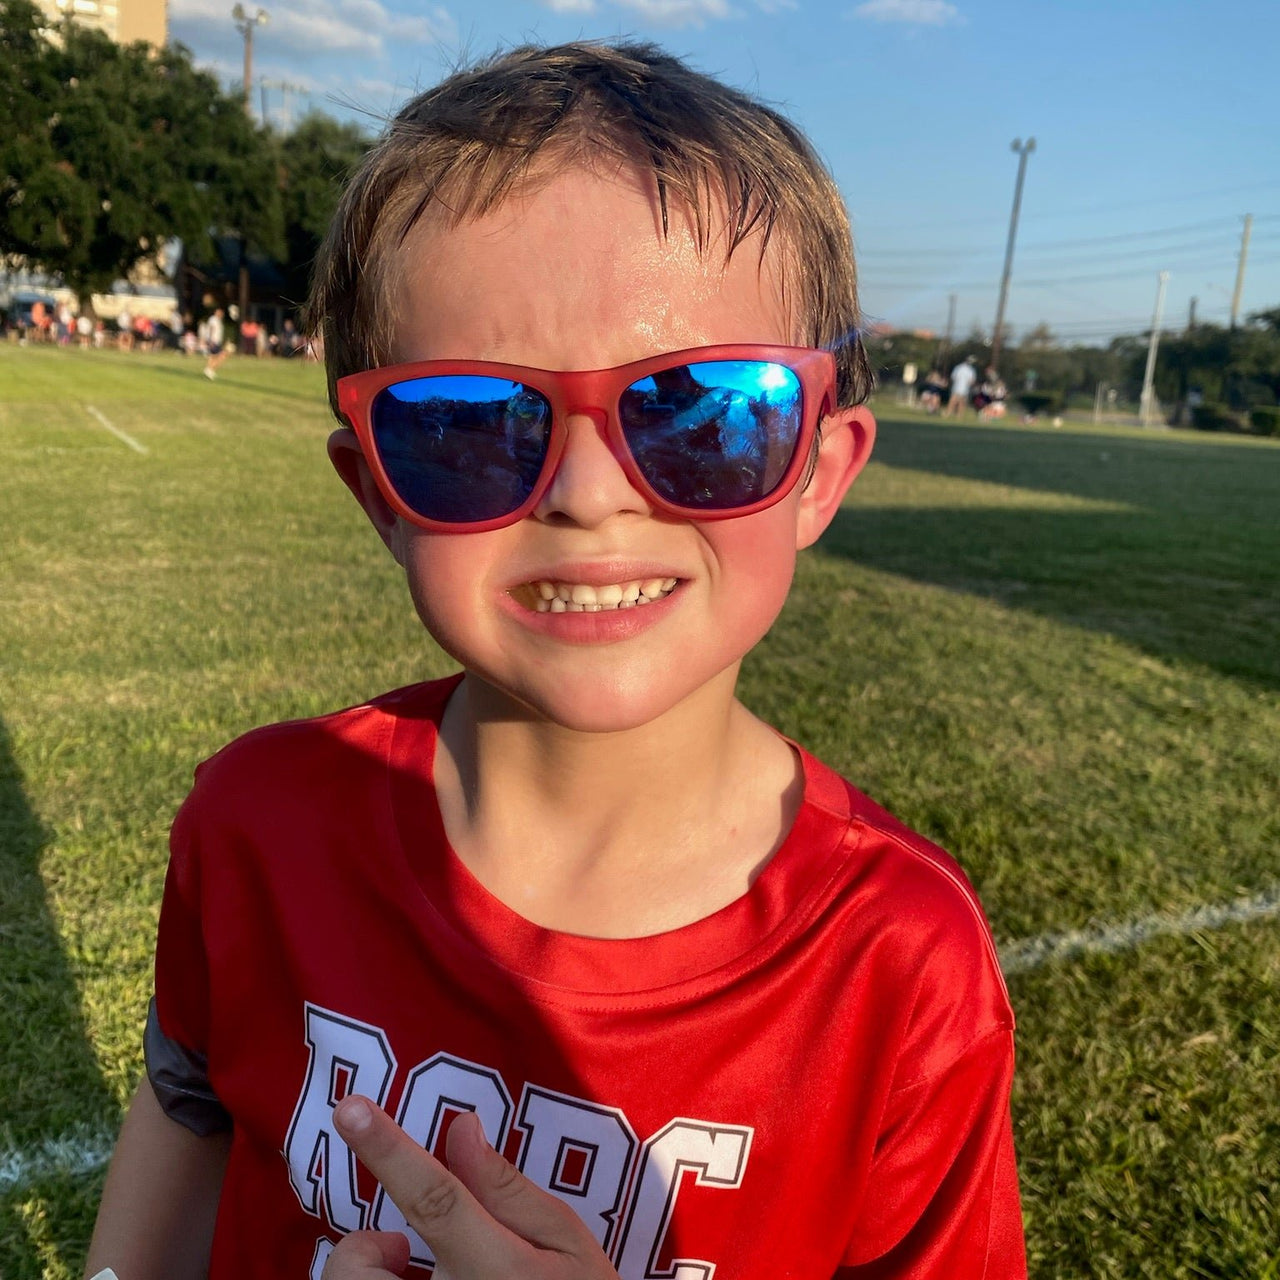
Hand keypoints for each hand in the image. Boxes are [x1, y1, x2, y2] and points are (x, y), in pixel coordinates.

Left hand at [320, 1095, 619, 1279]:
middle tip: (401, 1252)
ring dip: (369, 1273)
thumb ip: (508, 1189)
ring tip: (408, 1276)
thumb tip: (460, 1128)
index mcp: (497, 1272)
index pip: (436, 1200)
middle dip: (364, 1247)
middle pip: (362, 1263)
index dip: (390, 1152)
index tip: (351, 1107)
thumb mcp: (567, 1241)